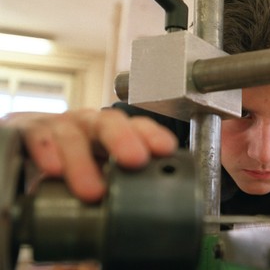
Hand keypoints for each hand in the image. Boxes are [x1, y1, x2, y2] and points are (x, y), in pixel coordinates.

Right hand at [1, 109, 176, 201]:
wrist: (27, 148)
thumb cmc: (72, 162)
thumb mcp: (99, 174)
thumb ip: (117, 190)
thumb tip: (132, 223)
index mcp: (114, 133)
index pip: (138, 126)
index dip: (152, 135)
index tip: (165, 149)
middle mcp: (90, 125)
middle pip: (109, 123)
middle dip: (123, 140)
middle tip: (135, 160)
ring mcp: (61, 126)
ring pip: (73, 135)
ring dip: (83, 162)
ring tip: (93, 191)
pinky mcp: (30, 131)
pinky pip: (38, 137)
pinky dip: (46, 152)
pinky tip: (53, 170)